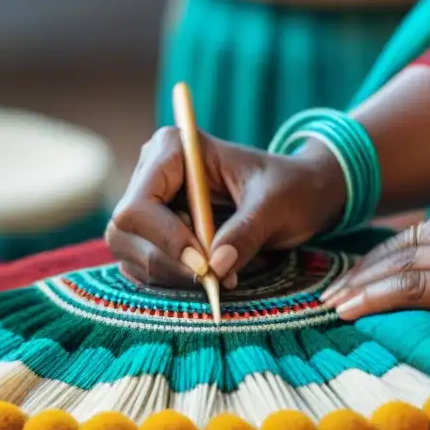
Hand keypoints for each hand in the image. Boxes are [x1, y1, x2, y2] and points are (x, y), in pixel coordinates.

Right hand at [107, 128, 345, 287]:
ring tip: (223, 275)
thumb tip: (215, 266)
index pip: (139, 204)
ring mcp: (150, 205)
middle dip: (169, 263)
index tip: (205, 263)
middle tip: (217, 279)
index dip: (166, 238)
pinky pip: (144, 267)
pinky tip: (212, 276)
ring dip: (173, 275)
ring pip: (131, 253)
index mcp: (172, 149)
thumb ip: (246, 232)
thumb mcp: (277, 206)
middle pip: (126, 232)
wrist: (304, 195)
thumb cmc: (292, 188)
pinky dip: (174, 280)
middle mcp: (152, 173)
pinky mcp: (156, 233)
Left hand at [322, 200, 429, 348]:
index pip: (417, 233)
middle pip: (403, 246)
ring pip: (404, 265)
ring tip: (332, 305)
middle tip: (329, 292)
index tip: (354, 275)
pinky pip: (420, 288)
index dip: (379, 254)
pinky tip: (356, 310)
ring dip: (361, 286)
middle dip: (360, 270)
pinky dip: (381, 298)